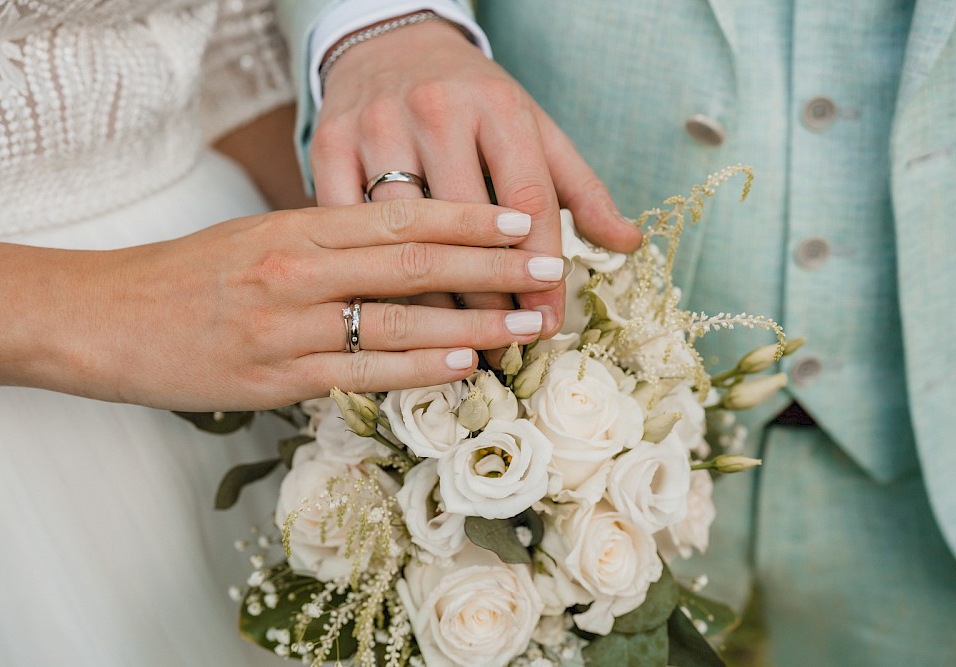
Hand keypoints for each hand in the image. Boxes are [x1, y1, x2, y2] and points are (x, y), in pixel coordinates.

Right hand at [0, 201, 559, 409]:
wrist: (103, 318)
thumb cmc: (186, 277)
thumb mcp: (256, 239)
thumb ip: (325, 242)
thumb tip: (396, 249)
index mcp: (296, 227)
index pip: (399, 214)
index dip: (468, 219)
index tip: (520, 222)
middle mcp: (297, 270)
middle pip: (411, 262)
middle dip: (489, 266)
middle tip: (548, 268)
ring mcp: (286, 326)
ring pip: (395, 320)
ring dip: (470, 324)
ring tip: (525, 326)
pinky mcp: (274, 377)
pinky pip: (360, 371)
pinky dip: (416, 368)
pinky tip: (461, 367)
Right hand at [312, 19, 641, 336]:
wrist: (390, 44)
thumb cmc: (472, 99)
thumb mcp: (533, 129)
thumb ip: (580, 188)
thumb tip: (628, 242)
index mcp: (498, 107)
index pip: (527, 199)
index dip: (540, 269)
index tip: (547, 321)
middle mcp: (436, 110)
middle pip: (466, 223)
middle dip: (490, 293)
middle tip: (504, 343)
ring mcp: (376, 124)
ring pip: (404, 231)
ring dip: (431, 296)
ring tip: (454, 340)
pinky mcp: (327, 141)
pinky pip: (347, 223)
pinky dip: (368, 269)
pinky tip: (392, 308)